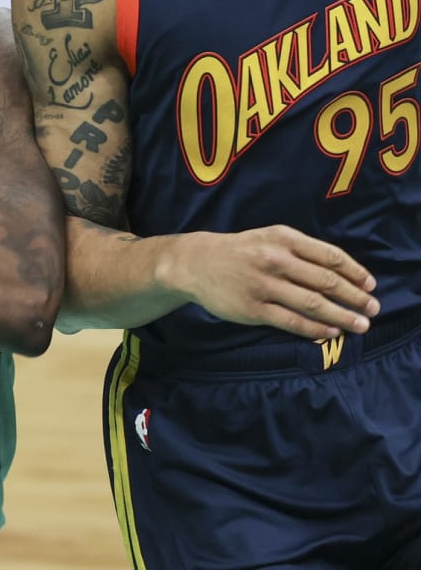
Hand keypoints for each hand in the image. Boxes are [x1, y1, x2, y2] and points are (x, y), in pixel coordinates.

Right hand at [172, 224, 378, 338]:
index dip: (355, 272)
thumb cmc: (240, 250)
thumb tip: (341, 272)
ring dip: (342, 316)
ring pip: (313, 304)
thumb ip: (301, 250)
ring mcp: (263, 285)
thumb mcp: (269, 237)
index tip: (370, 286)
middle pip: (326, 281)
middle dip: (355, 297)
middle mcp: (275, 260)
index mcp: (283, 239)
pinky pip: (291, 321)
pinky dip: (315, 329)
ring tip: (360, 325)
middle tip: (373, 309)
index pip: (330, 256)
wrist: (195, 262)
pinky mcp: (253, 309)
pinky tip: (331, 332)